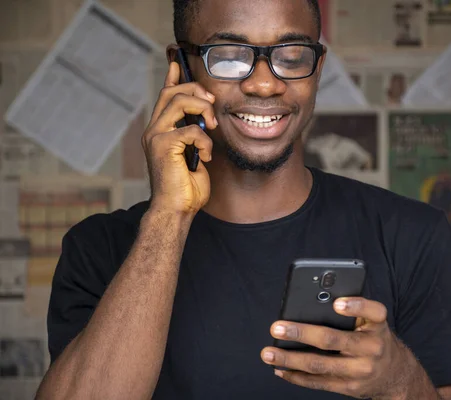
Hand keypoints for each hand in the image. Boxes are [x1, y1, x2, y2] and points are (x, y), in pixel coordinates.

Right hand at [142, 61, 218, 214]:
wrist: (177, 210)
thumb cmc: (187, 187)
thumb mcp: (194, 155)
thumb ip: (195, 136)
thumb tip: (205, 120)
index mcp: (161, 130)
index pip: (165, 95)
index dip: (172, 76)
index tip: (177, 60)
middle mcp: (154, 130)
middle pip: (172, 91)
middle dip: (196, 90)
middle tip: (212, 104)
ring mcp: (156, 136)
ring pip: (179, 101)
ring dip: (203, 110)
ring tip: (212, 128)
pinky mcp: (163, 146)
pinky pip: (190, 129)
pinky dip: (205, 142)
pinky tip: (206, 157)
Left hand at [260, 298, 410, 399]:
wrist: (395, 373)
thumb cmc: (373, 337)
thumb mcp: (371, 322)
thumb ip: (350, 311)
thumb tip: (309, 304)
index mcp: (378, 325)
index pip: (373, 312)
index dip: (356, 306)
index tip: (336, 303)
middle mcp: (372, 347)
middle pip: (333, 340)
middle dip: (301, 334)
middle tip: (277, 328)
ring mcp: (361, 370)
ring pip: (320, 364)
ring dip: (290, 359)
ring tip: (268, 353)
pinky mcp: (350, 388)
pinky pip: (319, 382)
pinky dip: (296, 376)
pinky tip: (280, 368)